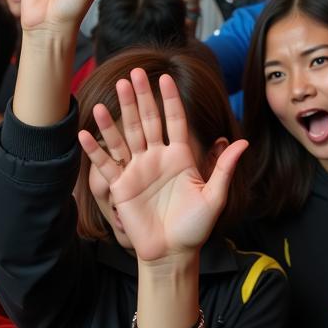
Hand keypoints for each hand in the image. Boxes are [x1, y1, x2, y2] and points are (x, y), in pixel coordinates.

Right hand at [79, 70, 246, 262]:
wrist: (173, 252)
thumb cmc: (196, 226)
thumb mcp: (214, 196)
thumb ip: (224, 168)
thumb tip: (243, 142)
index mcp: (180, 156)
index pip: (174, 120)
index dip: (169, 100)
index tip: (165, 77)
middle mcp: (157, 158)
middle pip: (147, 121)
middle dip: (140, 98)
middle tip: (133, 74)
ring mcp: (137, 171)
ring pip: (125, 137)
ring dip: (116, 117)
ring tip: (108, 95)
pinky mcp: (121, 187)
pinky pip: (106, 165)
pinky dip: (95, 150)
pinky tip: (85, 133)